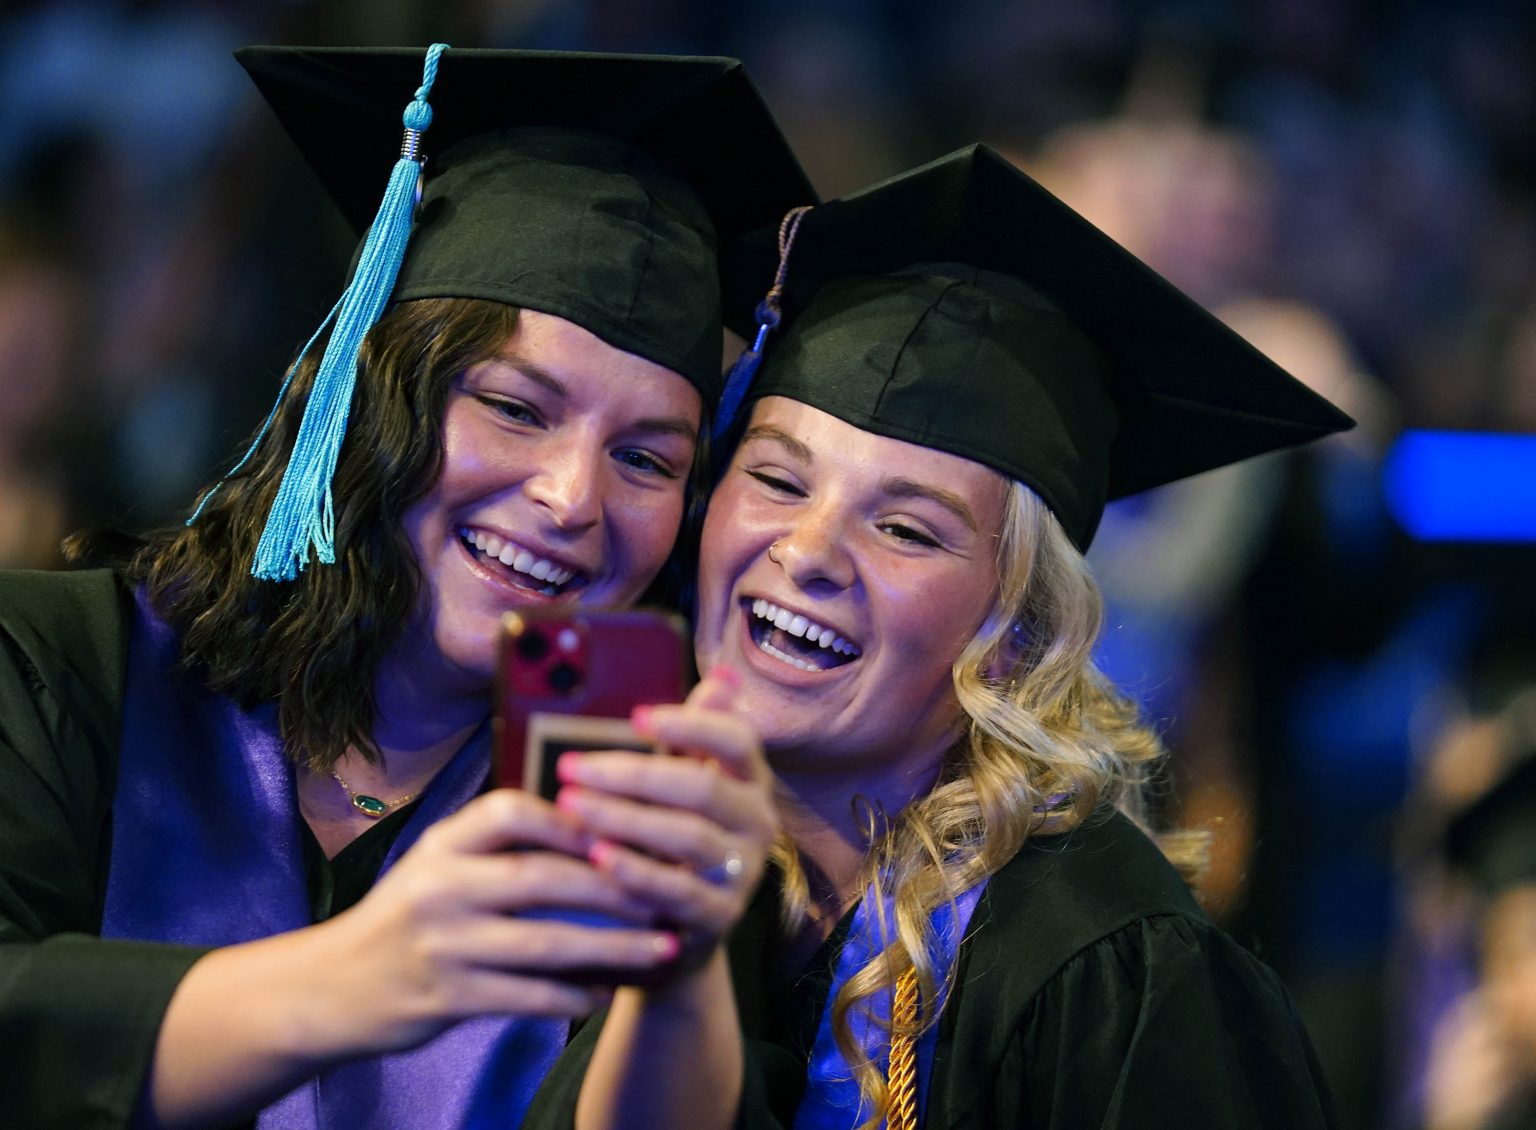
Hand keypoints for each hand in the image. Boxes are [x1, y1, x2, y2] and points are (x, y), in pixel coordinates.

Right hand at [304, 788, 680, 1053]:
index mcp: (442, 844)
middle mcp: (440, 888)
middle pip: (543, 878)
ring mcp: (444, 945)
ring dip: (613, 946)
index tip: (631, 826)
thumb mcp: (436, 862)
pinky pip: (527, 996)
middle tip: (672, 890)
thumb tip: (592, 819)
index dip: (574, 818)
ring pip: (545, 943)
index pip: (512, 812)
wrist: (330, 987)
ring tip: (663, 947)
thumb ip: (497, 842)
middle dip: (616, 886)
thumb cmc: (406, 916)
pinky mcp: (447, 998)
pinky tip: (609, 993)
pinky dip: (574, 995)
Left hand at [551, 668, 777, 974]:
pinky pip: (679, 890)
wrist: (678, 925)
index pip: (737, 740)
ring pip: (688, 836)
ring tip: (571, 804)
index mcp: (751, 779)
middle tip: (570, 766)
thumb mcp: (684, 779)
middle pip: (702, 787)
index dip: (689, 724)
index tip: (636, 716)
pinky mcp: (720, 916)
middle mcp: (758, 822)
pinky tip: (595, 854)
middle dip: (633, 774)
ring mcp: (744, 872)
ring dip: (624, 817)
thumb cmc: (673, 834)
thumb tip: (721, 678)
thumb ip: (694, 734)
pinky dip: (635, 871)